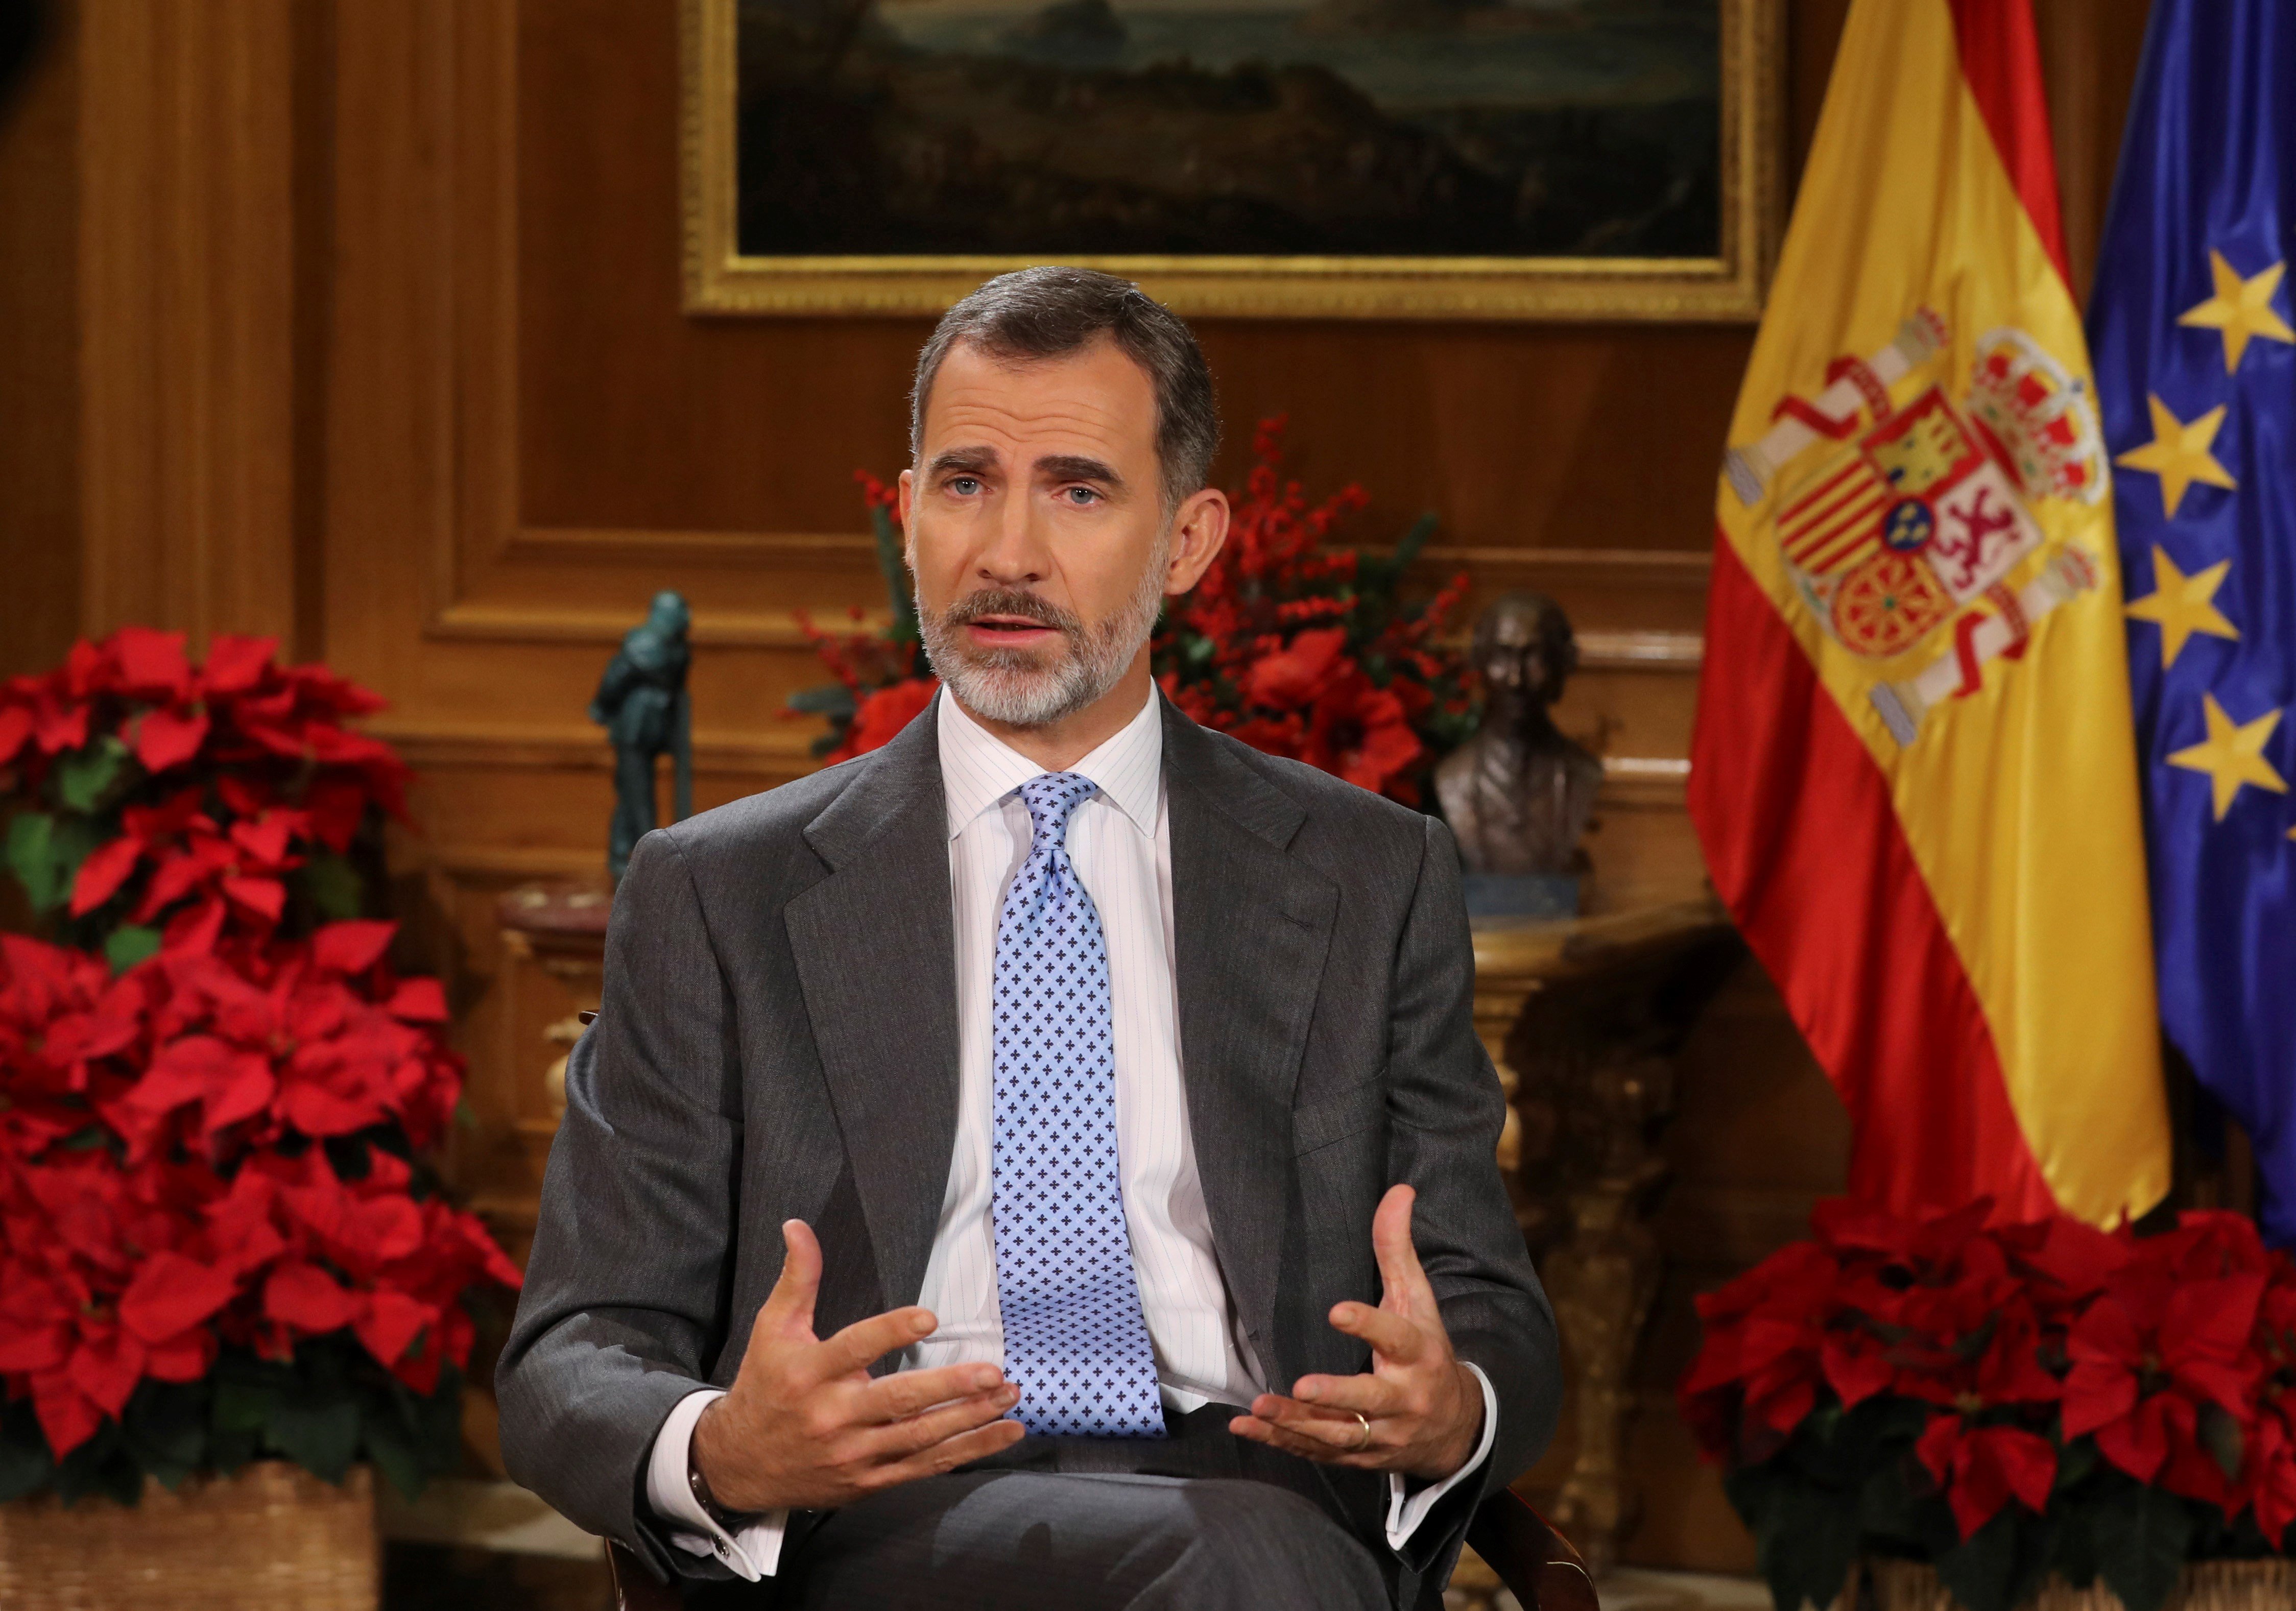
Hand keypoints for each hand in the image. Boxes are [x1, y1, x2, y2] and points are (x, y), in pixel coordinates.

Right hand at [691, 1220, 1024, 1511]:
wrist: (739, 1465)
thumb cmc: (764, 1387)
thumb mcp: (772, 1329)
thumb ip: (797, 1279)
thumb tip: (798, 1225)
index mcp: (808, 1374)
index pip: (854, 1349)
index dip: (891, 1332)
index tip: (930, 1317)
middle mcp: (832, 1417)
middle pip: (897, 1402)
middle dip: (948, 1389)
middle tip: (992, 1372)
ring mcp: (853, 1454)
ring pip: (919, 1438)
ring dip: (970, 1418)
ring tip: (1009, 1394)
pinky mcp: (869, 1480)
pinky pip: (925, 1466)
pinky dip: (968, 1451)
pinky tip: (1005, 1433)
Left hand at [1229, 1185, 1482, 1480]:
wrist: (1457, 1428)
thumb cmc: (1427, 1351)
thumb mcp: (1418, 1300)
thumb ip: (1398, 1249)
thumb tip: (1398, 1190)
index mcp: (1418, 1353)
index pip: (1395, 1336)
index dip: (1368, 1324)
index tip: (1336, 1311)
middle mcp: (1404, 1397)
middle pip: (1370, 1398)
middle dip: (1336, 1394)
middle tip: (1301, 1387)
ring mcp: (1383, 1433)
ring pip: (1339, 1433)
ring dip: (1297, 1425)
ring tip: (1259, 1409)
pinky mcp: (1361, 1456)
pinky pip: (1319, 1452)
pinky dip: (1283, 1444)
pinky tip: (1247, 1428)